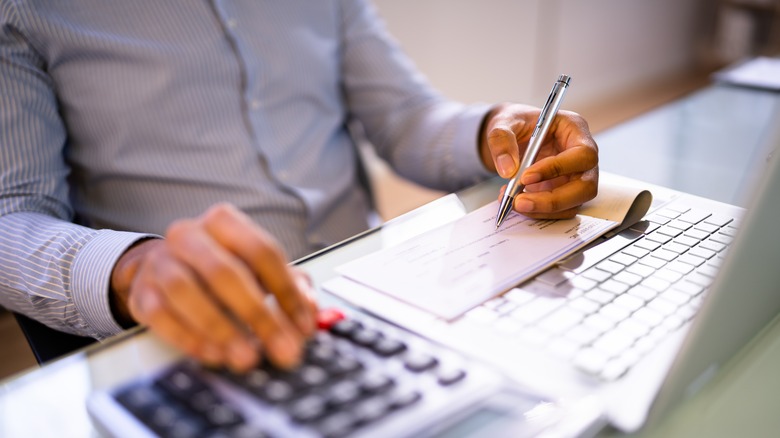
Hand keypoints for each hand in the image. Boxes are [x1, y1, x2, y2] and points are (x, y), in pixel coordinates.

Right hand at [110, 203, 317, 372]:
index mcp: (224, 221)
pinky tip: (213, 354)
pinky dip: (188, 337)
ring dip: (221, 329)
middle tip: (281, 348)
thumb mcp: (257, 268)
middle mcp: (189, 235)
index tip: (303, 326)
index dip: (287, 291)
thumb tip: (310, 309)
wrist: (160, 267)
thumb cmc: (218, 267)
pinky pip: (161, 315)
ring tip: (246, 357)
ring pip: (187, 292)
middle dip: (258, 316)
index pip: (262, 252)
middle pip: (225, 272)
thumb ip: (290, 284)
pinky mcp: (142, 292)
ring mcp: (161, 262)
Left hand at [479, 103, 598, 218]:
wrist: (512, 136)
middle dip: (553, 200)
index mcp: (575, 129)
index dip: (557, 168)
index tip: (526, 177)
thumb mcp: (503, 122)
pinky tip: (518, 202)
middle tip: (520, 202)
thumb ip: (502, 140)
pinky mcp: (564, 192)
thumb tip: (508, 170)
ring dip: (543, 209)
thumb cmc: (516, 123)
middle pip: (585, 186)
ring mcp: (576, 176)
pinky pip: (558, 210)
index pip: (582, 154)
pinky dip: (538, 212)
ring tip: (513, 202)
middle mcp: (581, 156)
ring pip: (573, 203)